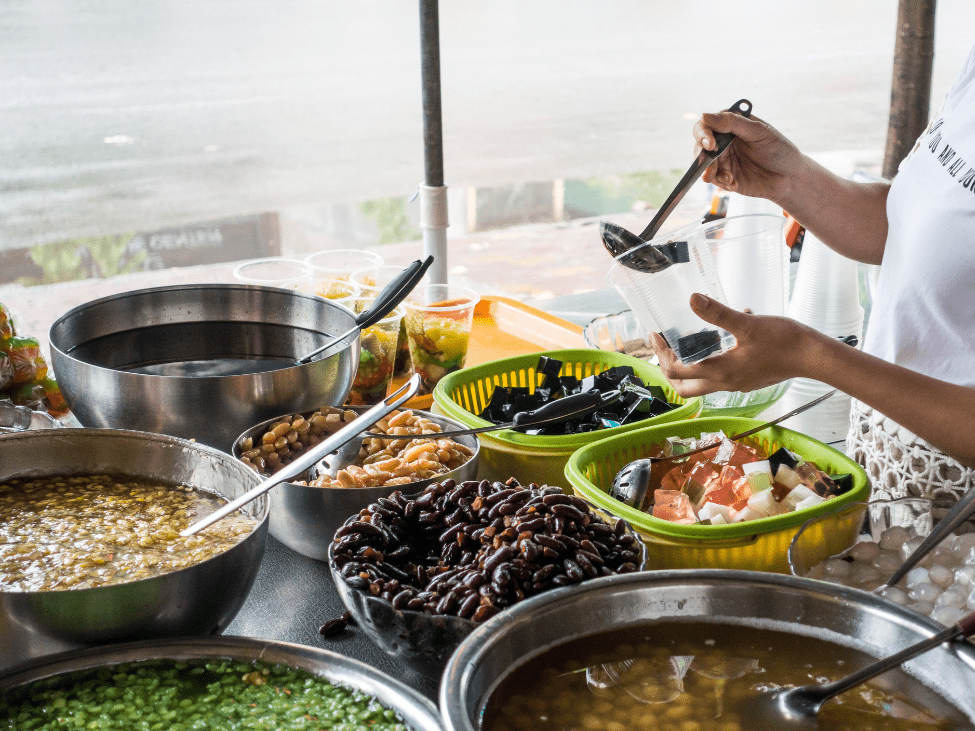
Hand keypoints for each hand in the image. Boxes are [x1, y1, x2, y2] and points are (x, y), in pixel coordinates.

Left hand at [650, 294, 820, 396]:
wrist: (814, 357)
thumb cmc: (784, 342)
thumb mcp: (747, 324)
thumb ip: (718, 314)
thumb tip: (693, 299)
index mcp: (720, 372)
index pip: (677, 372)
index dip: (661, 355)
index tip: (655, 335)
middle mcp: (725, 383)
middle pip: (684, 387)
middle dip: (669, 368)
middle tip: (664, 346)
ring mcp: (736, 383)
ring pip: (702, 382)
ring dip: (689, 364)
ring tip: (688, 338)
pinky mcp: (747, 379)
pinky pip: (720, 374)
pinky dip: (712, 358)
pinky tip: (725, 334)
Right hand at [694, 109, 802, 202]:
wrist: (790, 178)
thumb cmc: (779, 150)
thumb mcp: (759, 132)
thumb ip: (732, 123)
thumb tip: (704, 115)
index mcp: (731, 125)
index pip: (706, 125)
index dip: (703, 133)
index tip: (711, 144)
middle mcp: (724, 141)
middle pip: (700, 146)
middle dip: (703, 157)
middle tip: (712, 168)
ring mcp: (723, 160)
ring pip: (703, 164)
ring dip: (711, 172)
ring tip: (728, 179)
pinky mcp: (725, 177)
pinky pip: (714, 180)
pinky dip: (722, 183)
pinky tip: (735, 184)